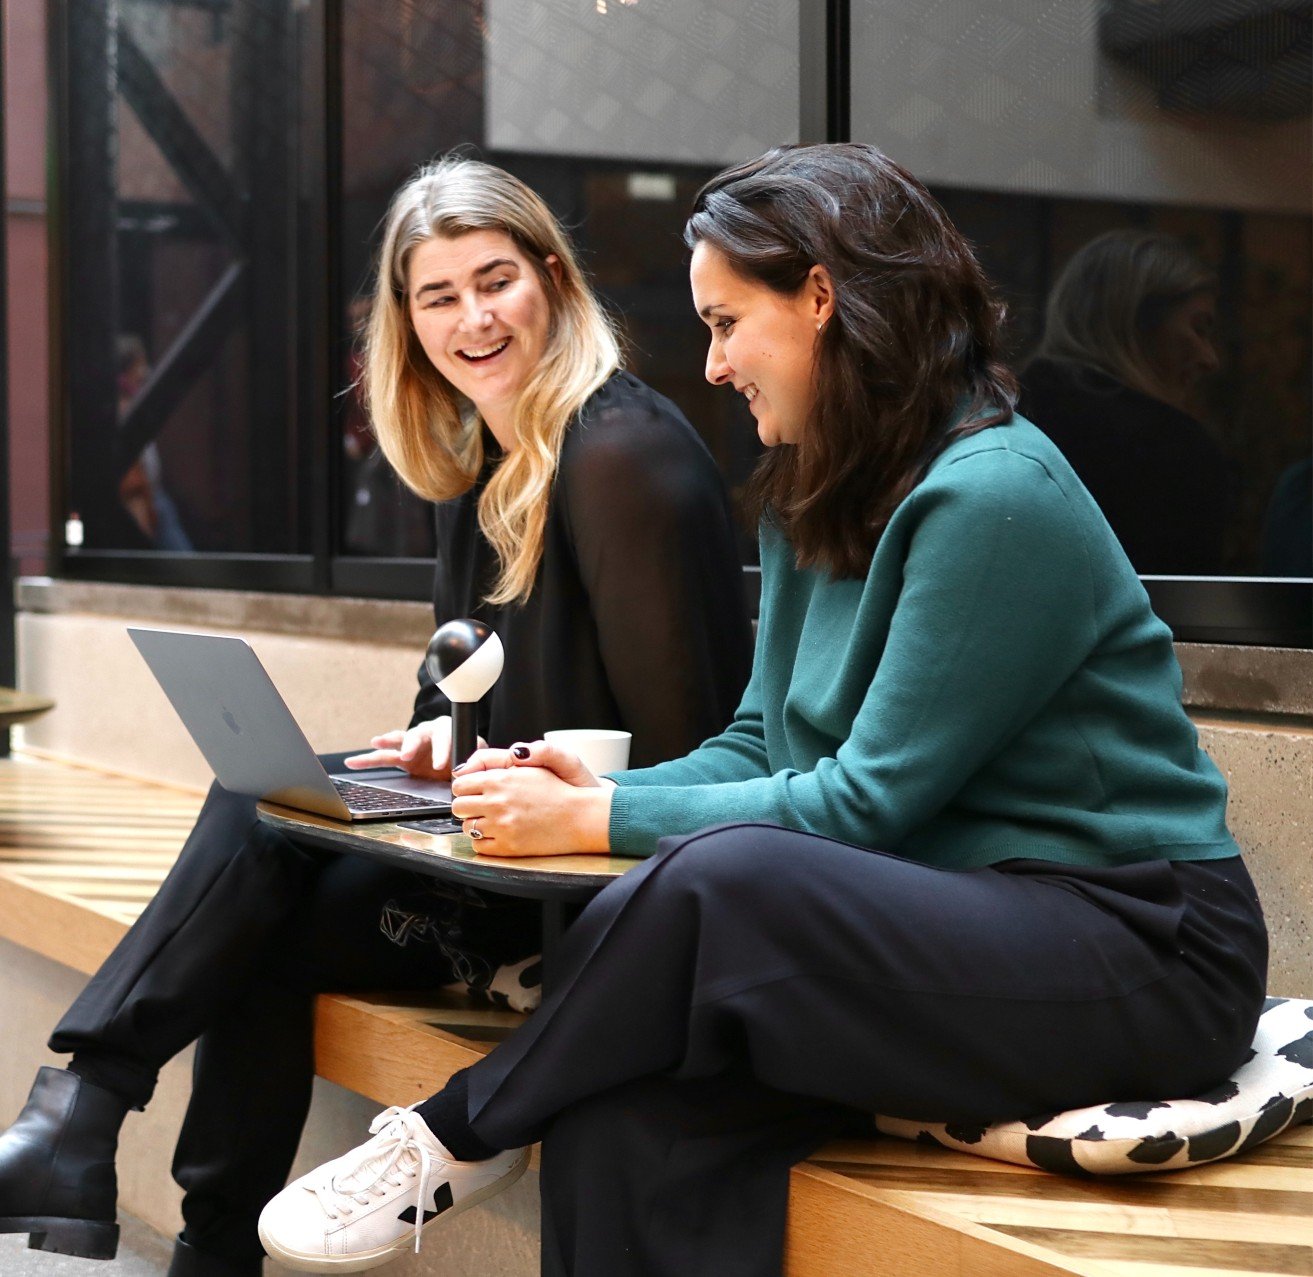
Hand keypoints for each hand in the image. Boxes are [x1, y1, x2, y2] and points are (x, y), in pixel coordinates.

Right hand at [345, 715, 481, 780]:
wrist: (461, 759)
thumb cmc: (468, 752)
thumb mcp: (476, 751)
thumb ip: (475, 756)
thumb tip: (471, 766)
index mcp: (447, 729)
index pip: (444, 736)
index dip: (442, 750)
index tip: (441, 765)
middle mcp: (427, 732)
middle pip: (417, 735)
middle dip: (411, 744)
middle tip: (408, 755)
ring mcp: (412, 744)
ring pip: (397, 741)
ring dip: (388, 743)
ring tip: (376, 743)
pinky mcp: (402, 758)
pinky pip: (383, 757)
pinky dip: (369, 759)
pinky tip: (354, 761)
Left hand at [450, 744, 611, 855]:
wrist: (579, 817)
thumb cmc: (557, 790)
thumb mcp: (527, 767)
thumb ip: (493, 764)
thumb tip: (463, 771)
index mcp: (499, 780)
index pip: (459, 785)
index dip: (464, 788)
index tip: (471, 791)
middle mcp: (496, 802)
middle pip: (458, 806)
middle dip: (467, 806)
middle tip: (480, 806)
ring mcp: (501, 826)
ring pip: (467, 827)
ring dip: (476, 823)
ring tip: (492, 820)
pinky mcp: (507, 846)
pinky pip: (478, 846)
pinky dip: (484, 841)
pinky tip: (498, 833)